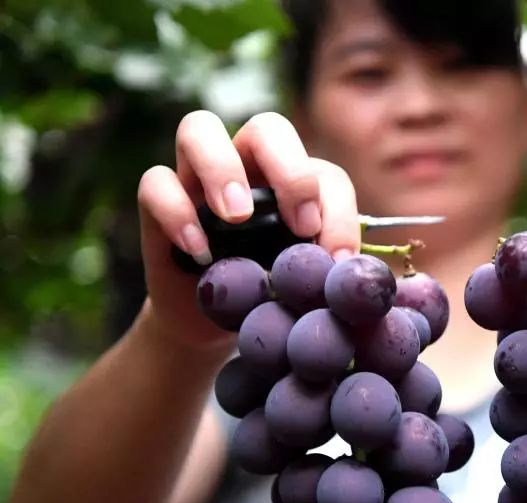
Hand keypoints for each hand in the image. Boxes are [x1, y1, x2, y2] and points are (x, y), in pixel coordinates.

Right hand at [136, 110, 360, 349]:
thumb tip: (345, 268)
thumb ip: (321, 265)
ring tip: (237, 215)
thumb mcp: (300, 282)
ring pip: (197, 128)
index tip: (337, 257)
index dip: (338, 210)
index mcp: (292, 183)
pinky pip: (155, 183)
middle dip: (289, 168)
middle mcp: (245, 166)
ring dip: (221, 167)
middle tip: (299, 222)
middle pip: (267, 128)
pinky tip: (201, 252)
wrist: (211, 325)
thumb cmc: (266, 294)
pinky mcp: (157, 203)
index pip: (324, 173)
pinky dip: (177, 212)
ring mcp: (196, 178)